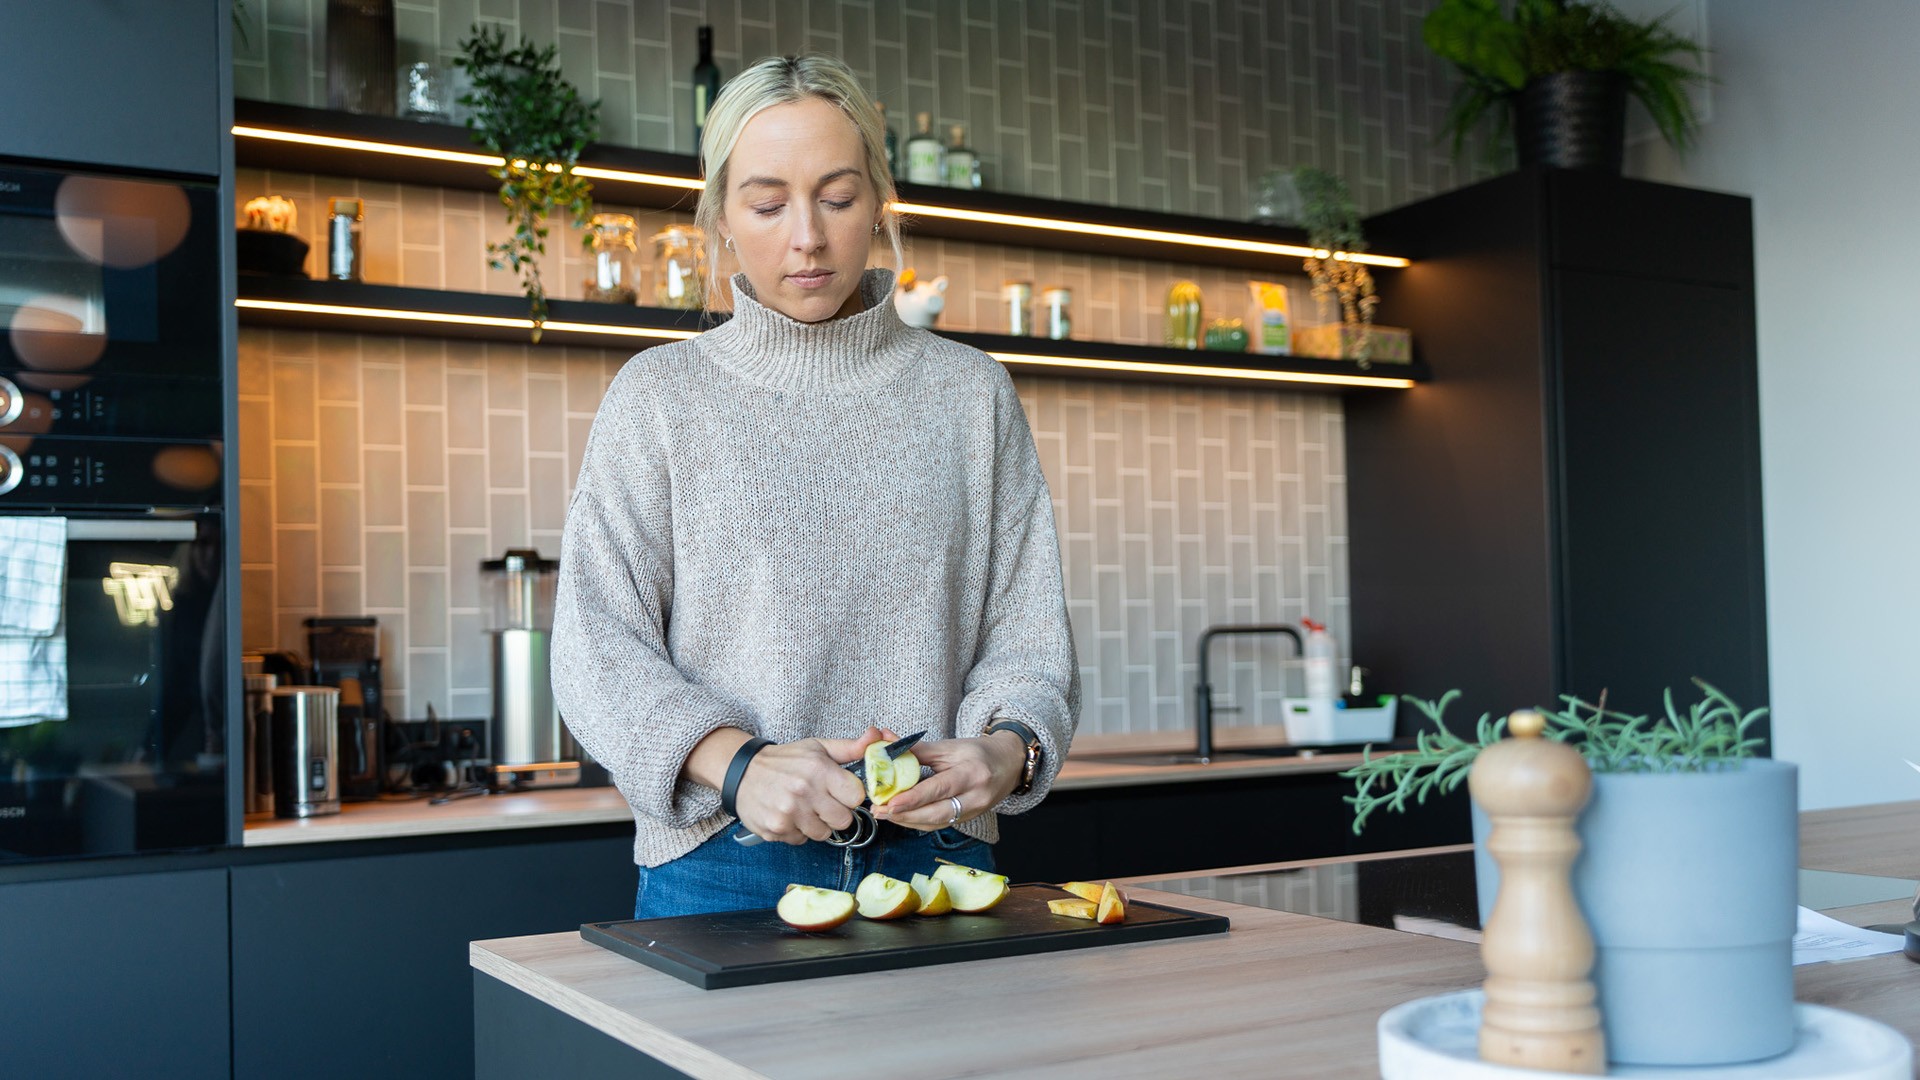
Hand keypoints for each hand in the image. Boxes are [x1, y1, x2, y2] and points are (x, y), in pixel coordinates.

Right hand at [733, 726, 895, 844]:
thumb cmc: (785, 760)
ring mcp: (789, 813)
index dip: (850, 796)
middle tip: (821, 801)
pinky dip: (797, 831)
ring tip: (803, 807)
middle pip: (843, 821)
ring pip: (823, 834)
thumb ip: (850, 747)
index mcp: (819, 770)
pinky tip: (788, 815)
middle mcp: (804, 792)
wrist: (742, 771)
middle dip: (835, 813)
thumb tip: (876, 735)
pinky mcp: (776, 829)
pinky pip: (800, 840)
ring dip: (816, 824)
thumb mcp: (817, 747)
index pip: (856, 797)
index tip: (840, 792)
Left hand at [872, 729, 1024, 831]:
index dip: (914, 798)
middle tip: (880, 811)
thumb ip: (917, 750)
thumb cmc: (978, 752)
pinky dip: (918, 821)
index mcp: (972, 774)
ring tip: (885, 814)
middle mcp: (975, 797)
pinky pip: (939, 824)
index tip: (890, 803)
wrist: (1008, 764)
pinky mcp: (967, 819)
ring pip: (936, 822)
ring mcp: (973, 811)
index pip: (939, 789)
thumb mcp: (949, 746)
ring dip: (908, 820)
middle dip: (906, 815)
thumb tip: (887, 745)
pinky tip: (902, 816)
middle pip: (937, 812)